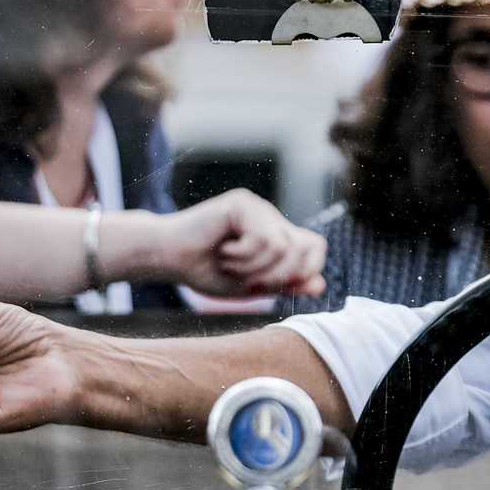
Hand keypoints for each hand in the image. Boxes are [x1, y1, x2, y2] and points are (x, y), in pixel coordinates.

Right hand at [154, 189, 325, 297]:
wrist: (168, 259)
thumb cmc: (206, 271)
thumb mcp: (252, 286)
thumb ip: (286, 285)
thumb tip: (320, 285)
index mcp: (277, 235)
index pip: (315, 248)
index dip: (306, 271)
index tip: (275, 286)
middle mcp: (271, 219)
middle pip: (304, 249)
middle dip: (277, 276)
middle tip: (248, 279)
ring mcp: (258, 208)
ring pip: (283, 246)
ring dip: (253, 267)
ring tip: (229, 263)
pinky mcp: (243, 203)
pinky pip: (263, 237)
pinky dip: (243, 255)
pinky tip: (223, 250)